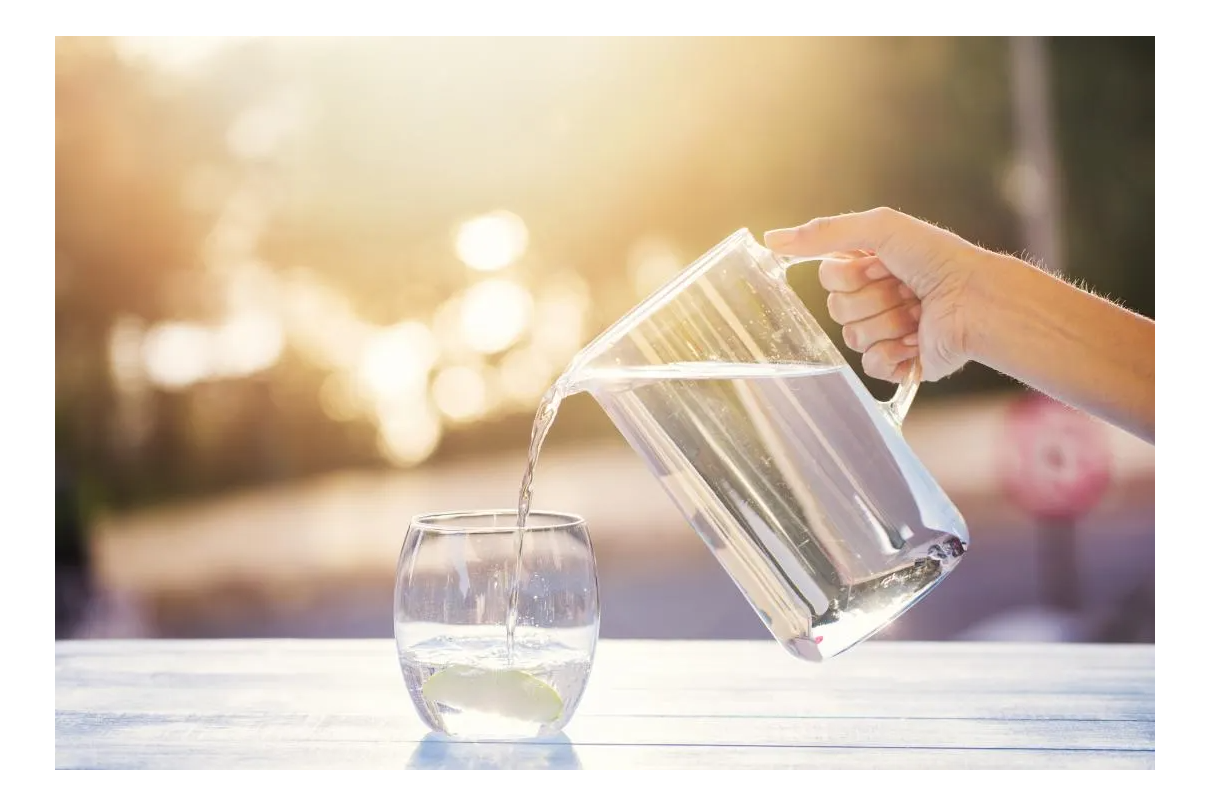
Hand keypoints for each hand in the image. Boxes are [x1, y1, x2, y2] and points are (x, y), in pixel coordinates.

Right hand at [765, 207, 987, 383]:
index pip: (827, 277)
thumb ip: (824, 232)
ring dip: (888, 323)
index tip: (882, 263)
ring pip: (852, 338)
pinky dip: (894, 352)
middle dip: (873, 298)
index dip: (851, 273)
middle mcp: (874, 300)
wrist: (977, 301)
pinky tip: (917, 339)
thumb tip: (770, 240)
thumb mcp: (880, 227)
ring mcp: (885, 333)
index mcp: (867, 268)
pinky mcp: (898, 364)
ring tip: (918, 313)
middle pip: (836, 310)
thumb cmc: (937, 258)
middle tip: (905, 289)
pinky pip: (870, 366)